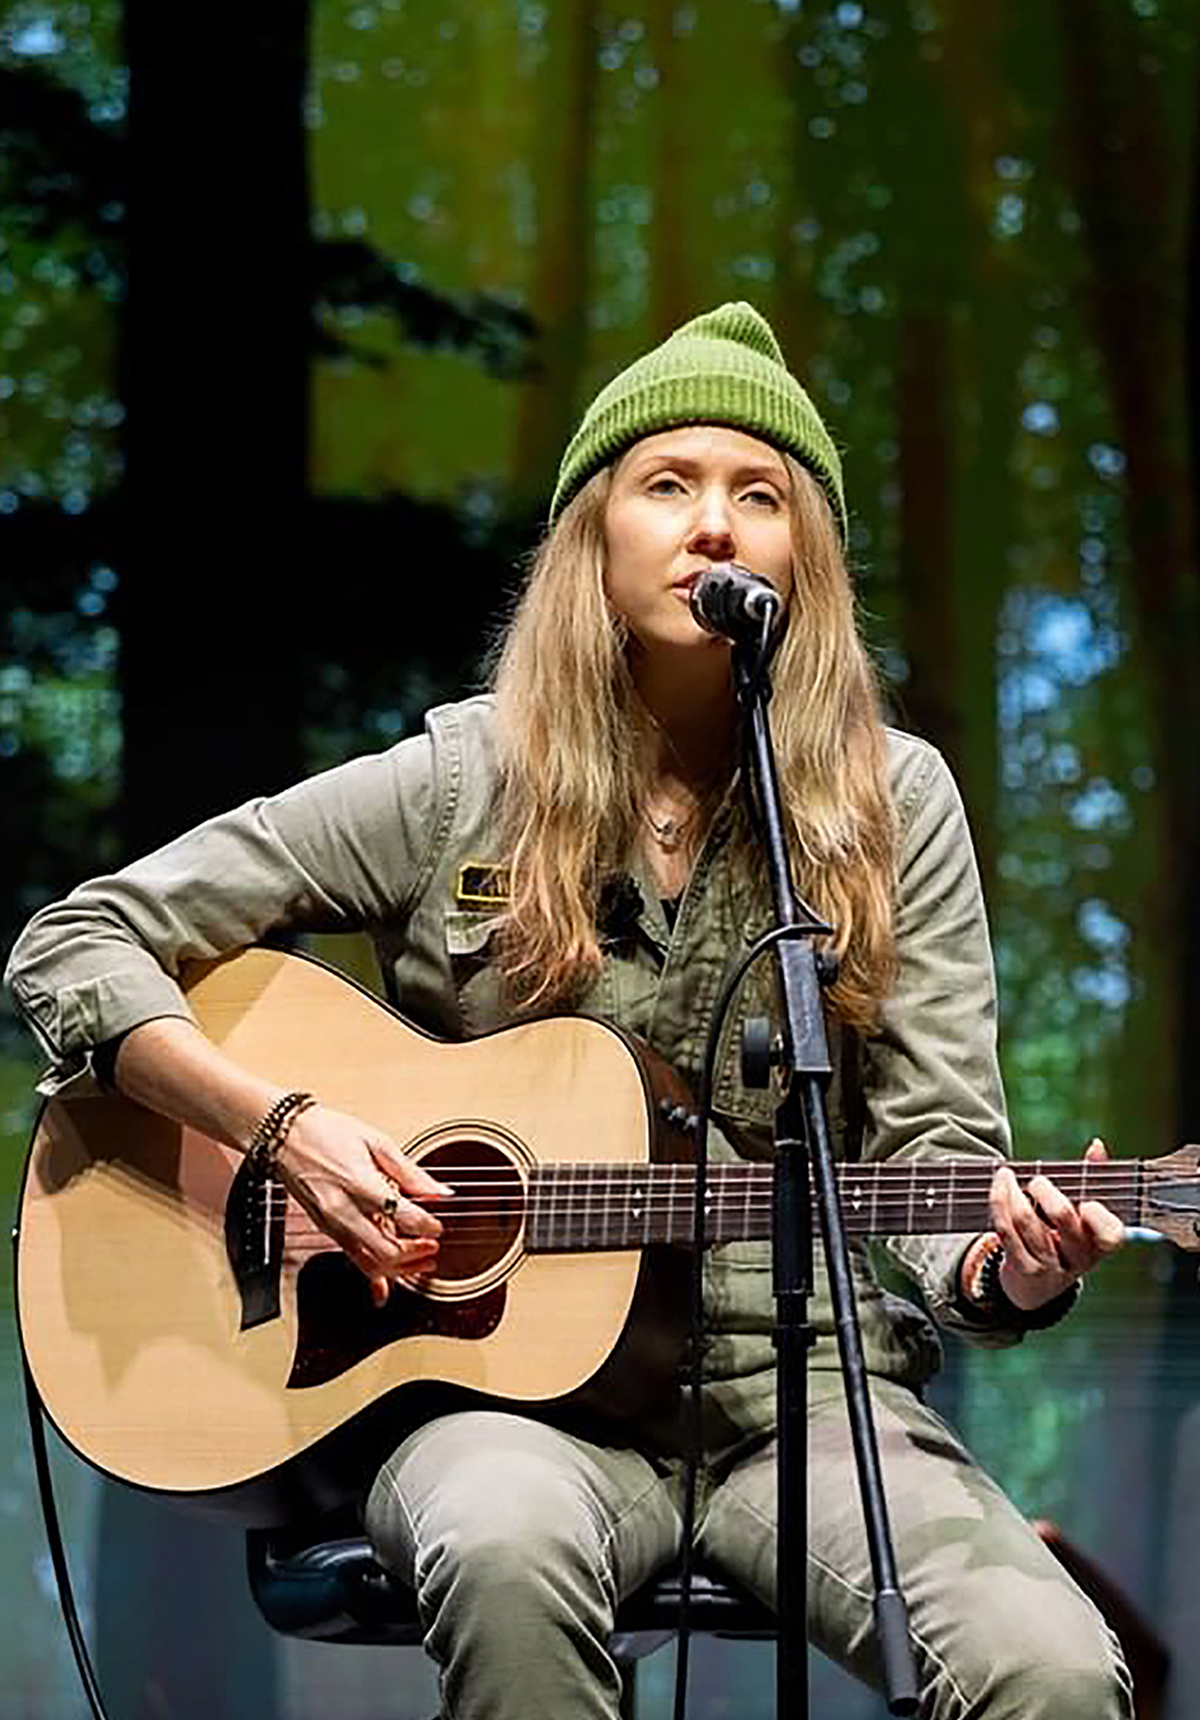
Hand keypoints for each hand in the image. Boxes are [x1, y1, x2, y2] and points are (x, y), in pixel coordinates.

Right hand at [276, 1104, 452, 1306]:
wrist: (285, 1136)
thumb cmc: (329, 1133)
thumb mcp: (377, 1142)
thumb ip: (411, 1172)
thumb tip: (440, 1192)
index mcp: (359, 1182)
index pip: (401, 1215)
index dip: (427, 1225)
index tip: (438, 1225)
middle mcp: (343, 1209)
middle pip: (385, 1250)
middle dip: (414, 1255)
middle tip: (432, 1248)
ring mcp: (331, 1223)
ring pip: (367, 1263)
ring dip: (398, 1270)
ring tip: (420, 1263)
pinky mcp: (324, 1229)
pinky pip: (351, 1258)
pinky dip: (372, 1273)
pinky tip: (386, 1283)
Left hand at [988, 1138, 1124, 1311]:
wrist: (1036, 1285)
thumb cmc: (1064, 1237)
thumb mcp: (1084, 1217)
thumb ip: (1091, 1179)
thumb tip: (1097, 1146)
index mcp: (1101, 1244)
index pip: (1111, 1234)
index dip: (1098, 1215)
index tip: (1085, 1202)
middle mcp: (1079, 1258)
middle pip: (1062, 1215)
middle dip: (1045, 1189)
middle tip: (1037, 1182)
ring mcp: (1050, 1266)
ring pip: (1027, 1220)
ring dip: (1013, 1191)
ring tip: (1006, 1175)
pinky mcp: (1022, 1268)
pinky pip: (1006, 1230)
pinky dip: (1000, 1201)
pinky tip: (1000, 1185)